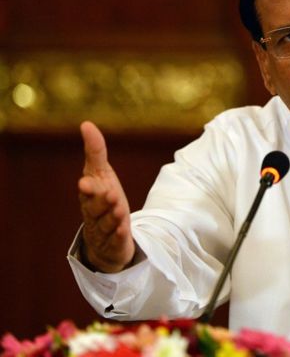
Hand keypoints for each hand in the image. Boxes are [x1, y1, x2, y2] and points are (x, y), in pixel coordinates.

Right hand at [78, 121, 134, 272]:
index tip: (86, 182)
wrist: (106, 234)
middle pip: (95, 208)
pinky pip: (116, 241)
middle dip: (101, 202)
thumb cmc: (102, 199)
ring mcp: (104, 230)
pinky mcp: (115, 244)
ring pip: (106, 225)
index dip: (88, 187)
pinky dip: (119, 237)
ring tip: (119, 210)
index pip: (88, 191)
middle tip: (109, 194)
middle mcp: (94, 214)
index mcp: (89, 196)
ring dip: (112, 218)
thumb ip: (95, 152)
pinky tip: (124, 231)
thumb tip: (86, 124)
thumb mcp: (101, 174)